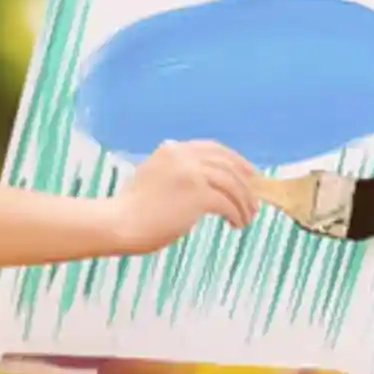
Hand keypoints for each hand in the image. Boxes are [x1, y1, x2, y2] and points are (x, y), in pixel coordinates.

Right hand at [111, 141, 259, 254]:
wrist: (118, 223)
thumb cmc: (133, 210)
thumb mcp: (154, 177)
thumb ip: (176, 171)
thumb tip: (204, 181)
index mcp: (173, 149)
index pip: (214, 149)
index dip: (236, 161)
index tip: (249, 175)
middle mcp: (183, 155)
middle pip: (228, 164)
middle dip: (246, 183)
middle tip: (255, 201)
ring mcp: (191, 173)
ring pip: (232, 184)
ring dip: (244, 203)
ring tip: (247, 218)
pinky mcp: (196, 195)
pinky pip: (227, 203)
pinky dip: (236, 214)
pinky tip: (236, 224)